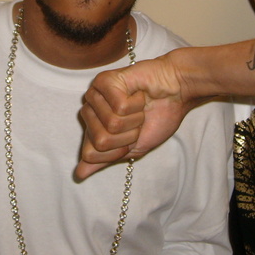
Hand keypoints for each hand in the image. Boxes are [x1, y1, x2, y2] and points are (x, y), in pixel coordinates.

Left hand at [75, 52, 194, 179]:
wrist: (176, 93)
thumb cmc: (157, 117)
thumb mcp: (132, 148)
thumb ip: (104, 160)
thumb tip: (78, 174)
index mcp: (93, 128)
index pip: (90, 154)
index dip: (117, 151)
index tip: (131, 136)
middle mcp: (90, 111)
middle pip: (100, 141)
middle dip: (127, 136)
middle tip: (137, 120)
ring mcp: (95, 95)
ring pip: (111, 124)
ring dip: (134, 119)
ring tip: (139, 106)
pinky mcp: (104, 81)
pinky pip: (119, 107)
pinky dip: (136, 105)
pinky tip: (138, 94)